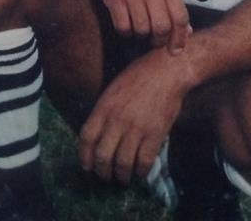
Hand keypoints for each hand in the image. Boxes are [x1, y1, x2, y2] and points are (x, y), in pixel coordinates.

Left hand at [78, 47, 189, 183]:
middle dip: (102, 172)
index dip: (84, 156)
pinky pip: (144, 161)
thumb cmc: (139, 76)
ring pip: (122, 163)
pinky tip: (140, 172)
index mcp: (104, 106)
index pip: (86, 137)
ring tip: (123, 178)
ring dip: (121, 176)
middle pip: (102, 155)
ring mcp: (136, 128)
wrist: (166, 71)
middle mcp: (117, 119)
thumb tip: (99, 135)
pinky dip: (141, 172)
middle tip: (106, 177)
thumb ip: (105, 111)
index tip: (87, 166)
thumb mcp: (113, 89)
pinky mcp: (155, 134)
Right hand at [85, 0, 189, 51]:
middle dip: (159, 40)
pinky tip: (125, 23)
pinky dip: (125, 31)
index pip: (180, 18)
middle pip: (162, 28)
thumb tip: (186, 32)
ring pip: (142, 30)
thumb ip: (173, 4)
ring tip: (138, 26)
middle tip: (154, 39)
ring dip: (140, 34)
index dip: (180, 39)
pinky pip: (123, 27)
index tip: (175, 50)